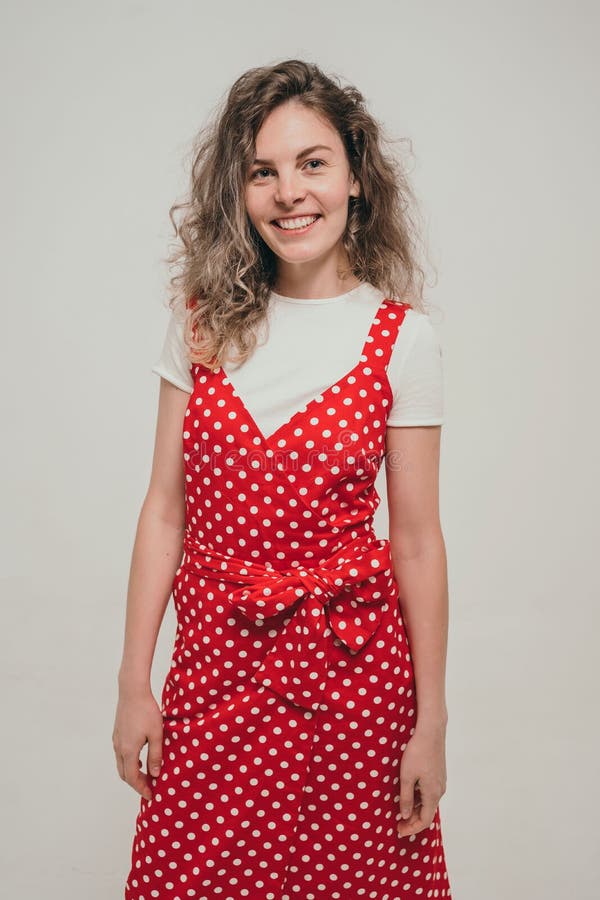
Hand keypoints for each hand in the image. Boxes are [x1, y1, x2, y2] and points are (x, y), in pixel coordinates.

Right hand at [112, 685, 163, 801]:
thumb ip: (156, 755)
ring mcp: (116, 740)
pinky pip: (121, 755)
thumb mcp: (156, 734)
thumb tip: (155, 774)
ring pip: (121, 765)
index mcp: (128, 750)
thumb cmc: (146, 710)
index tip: (151, 795)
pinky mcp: (117, 733)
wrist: (132, 690)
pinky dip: (129, 763)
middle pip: (125, 774)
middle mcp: (119, 748)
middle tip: (150, 787)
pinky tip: (140, 758)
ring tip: (147, 775)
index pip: (133, 778)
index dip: (141, 789)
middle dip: (136, 783)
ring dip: (132, 773)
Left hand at [397, 721, 446, 836]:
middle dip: (412, 820)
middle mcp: (439, 790)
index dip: (412, 829)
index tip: (399, 831)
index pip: (424, 821)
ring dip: (415, 808)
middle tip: (396, 822)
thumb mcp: (406, 776)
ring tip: (399, 809)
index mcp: (433, 794)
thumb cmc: (417, 752)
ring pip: (427, 802)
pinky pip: (429, 792)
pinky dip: (419, 798)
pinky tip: (407, 793)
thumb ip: (405, 798)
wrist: (431, 731)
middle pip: (427, 812)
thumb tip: (404, 815)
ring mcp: (440, 781)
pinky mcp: (438, 773)